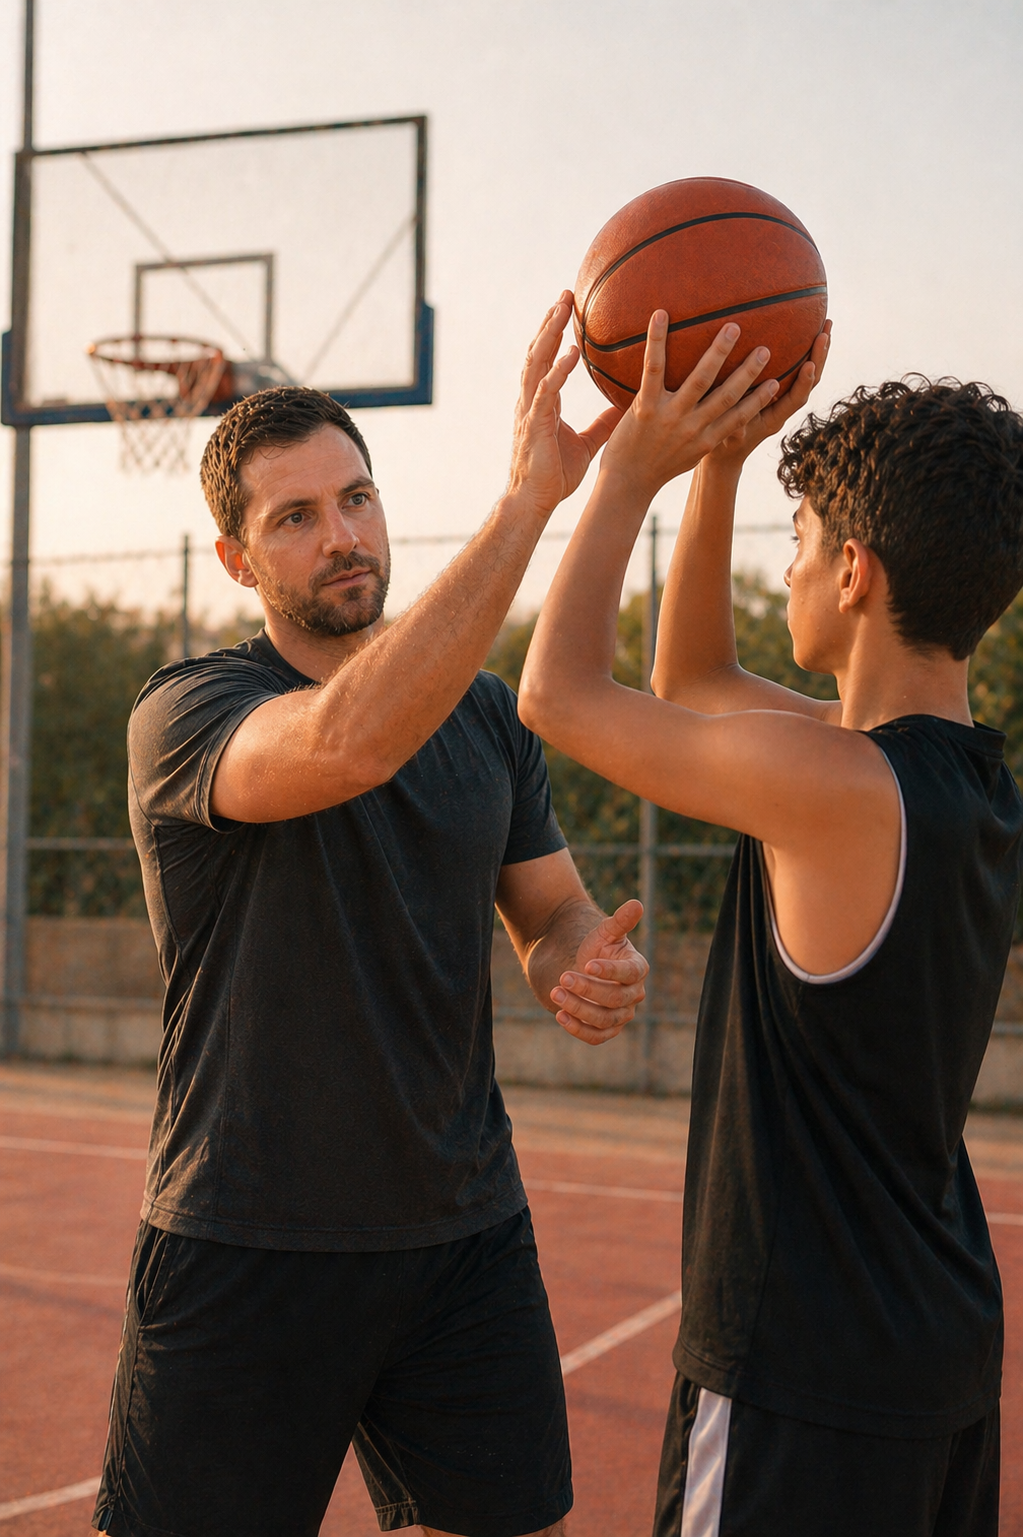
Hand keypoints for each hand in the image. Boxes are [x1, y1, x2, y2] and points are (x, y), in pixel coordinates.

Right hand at [506, 291, 622, 518]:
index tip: (566, 308)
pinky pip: (546, 392)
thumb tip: (626, 408)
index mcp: (542, 402)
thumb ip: (602, 423)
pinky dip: (557, 371)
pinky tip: (569, 353)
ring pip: (537, 363)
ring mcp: (530, 410)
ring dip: (548, 334)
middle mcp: (532, 400)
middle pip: (538, 352)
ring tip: (562, 310)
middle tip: (565, 294)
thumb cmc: (555, 476)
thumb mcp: (585, 444)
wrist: (534, 502)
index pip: (546, 359)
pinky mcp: (535, 425)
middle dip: (549, 321)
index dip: (554, 332)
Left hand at [550, 899, 647, 1044]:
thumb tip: (636, 904)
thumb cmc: (595, 947)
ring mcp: (620, 1015)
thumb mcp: (604, 932)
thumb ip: (620, 921)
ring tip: (556, 993)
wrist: (578, 966)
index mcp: (637, 968)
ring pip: (603, 1019)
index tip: (586, 964)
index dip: (610, 971)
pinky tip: (560, 1016)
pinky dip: (578, 1029)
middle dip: (587, 989)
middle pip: (614, 999)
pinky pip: (596, 1036)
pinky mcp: (605, 1030)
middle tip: (563, 977)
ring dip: (579, 1008)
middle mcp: (633, 995)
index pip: (630, 973)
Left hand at [599, 312, 781, 498]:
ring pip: (700, 379)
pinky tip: (660, 315)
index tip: (778, 382)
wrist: (625, 484)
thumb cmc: (653, 468)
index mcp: (706, 440)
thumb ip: (700, 435)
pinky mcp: (645, 407)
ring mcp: (670, 416)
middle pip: (727, 395)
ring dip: (719, 353)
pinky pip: (653, 368)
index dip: (759, 400)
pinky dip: (657, 340)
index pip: (739, 418)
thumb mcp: (685, 455)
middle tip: (766, 348)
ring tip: (733, 328)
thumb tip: (708, 414)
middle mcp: (693, 428)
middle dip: (748, 372)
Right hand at [709, 319, 832, 467]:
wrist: (727, 454)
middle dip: (819, 357)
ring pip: (807, 374)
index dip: (804, 383)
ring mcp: (782, 398)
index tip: (810, 364)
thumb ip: (735, 430)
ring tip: (825, 324)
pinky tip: (804, 330)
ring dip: (818, 350)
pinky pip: (795, 370)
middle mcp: (784, 408)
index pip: (796, 399)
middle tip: (825, 332)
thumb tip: (738, 424)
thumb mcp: (726, 437)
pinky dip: (804, 351)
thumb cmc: (723, 444)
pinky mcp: (777, 391)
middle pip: (811, 382)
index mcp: (775, 419)